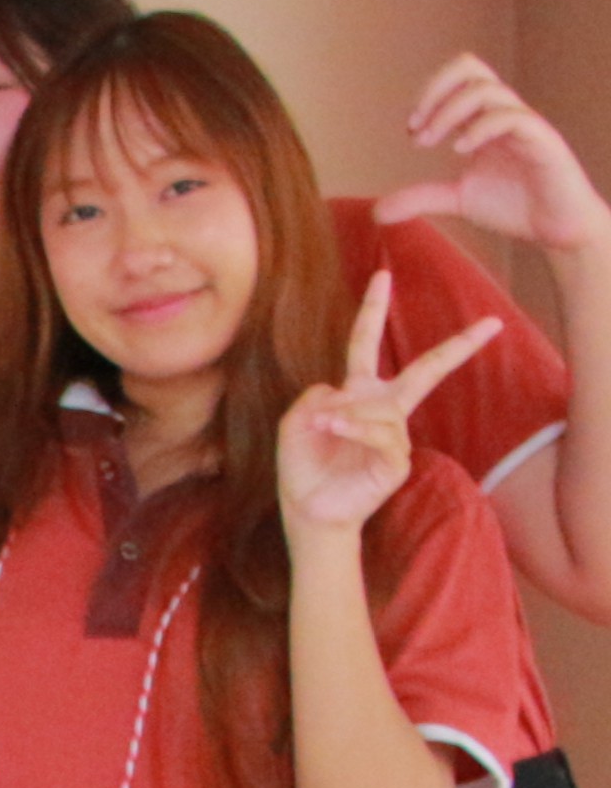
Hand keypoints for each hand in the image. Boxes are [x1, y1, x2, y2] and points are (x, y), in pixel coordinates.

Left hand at [278, 268, 497, 538]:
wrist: (309, 510)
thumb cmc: (303, 466)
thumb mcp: (295, 421)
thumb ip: (313, 396)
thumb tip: (341, 391)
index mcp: (358, 393)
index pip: (366, 344)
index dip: (373, 311)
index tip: (383, 277)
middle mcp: (384, 410)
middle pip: (426, 370)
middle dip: (458, 347)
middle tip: (491, 324)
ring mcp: (396, 435)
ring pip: (379, 408)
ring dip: (345, 415)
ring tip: (323, 430)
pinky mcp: (398, 461)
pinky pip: (381, 433)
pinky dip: (353, 429)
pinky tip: (335, 432)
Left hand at [376, 54, 610, 260]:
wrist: (555, 229)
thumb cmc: (513, 206)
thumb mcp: (457, 199)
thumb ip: (421, 198)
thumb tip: (376, 211)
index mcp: (483, 119)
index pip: (457, 78)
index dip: (428, 94)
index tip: (411, 130)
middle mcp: (503, 113)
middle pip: (471, 68)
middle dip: (435, 90)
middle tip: (417, 126)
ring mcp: (525, 124)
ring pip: (487, 91)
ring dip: (450, 112)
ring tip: (432, 142)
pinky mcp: (543, 141)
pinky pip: (513, 118)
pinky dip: (480, 128)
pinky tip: (460, 150)